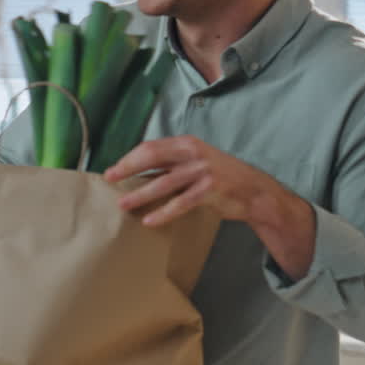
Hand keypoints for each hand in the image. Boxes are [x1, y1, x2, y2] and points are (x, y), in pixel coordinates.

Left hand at [103, 135, 281, 226]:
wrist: (255, 191)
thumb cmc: (221, 177)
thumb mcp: (196, 162)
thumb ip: (171, 164)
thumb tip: (138, 173)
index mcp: (186, 143)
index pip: (150, 147)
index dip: (129, 158)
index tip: (113, 170)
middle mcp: (193, 153)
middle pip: (151, 157)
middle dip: (127, 168)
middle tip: (109, 179)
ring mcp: (202, 171)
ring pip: (163, 182)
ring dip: (140, 194)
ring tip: (123, 204)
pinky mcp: (210, 190)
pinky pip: (180, 203)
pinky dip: (163, 212)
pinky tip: (149, 220)